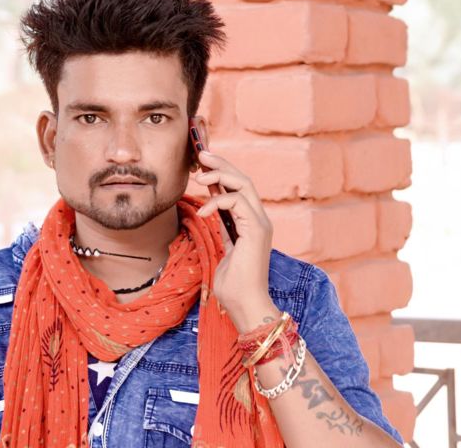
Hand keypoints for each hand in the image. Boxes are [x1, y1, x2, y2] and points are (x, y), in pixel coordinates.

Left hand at [194, 150, 274, 330]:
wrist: (245, 305)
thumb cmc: (233, 284)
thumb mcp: (224, 248)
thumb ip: (222, 228)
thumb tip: (211, 209)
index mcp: (252, 222)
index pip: (239, 188)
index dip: (222, 173)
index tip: (203, 164)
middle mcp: (260, 219)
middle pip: (243, 179)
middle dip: (222, 164)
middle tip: (202, 154)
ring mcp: (261, 224)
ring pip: (244, 184)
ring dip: (220, 176)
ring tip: (199, 176)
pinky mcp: (257, 230)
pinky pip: (237, 202)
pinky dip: (217, 201)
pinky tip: (203, 210)